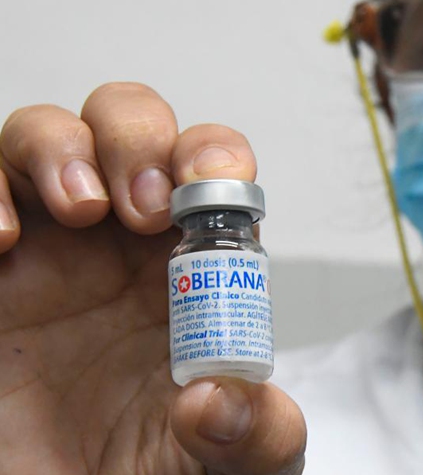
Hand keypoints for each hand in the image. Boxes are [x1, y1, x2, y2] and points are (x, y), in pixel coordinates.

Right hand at [0, 83, 305, 474]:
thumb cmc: (150, 469)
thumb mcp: (229, 461)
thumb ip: (255, 435)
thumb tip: (223, 402)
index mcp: (190, 264)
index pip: (210, 170)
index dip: (211, 157)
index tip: (201, 189)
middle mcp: (119, 243)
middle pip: (128, 125)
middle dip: (135, 138)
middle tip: (138, 207)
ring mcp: (46, 249)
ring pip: (45, 136)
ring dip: (59, 147)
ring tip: (75, 208)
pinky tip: (1, 240)